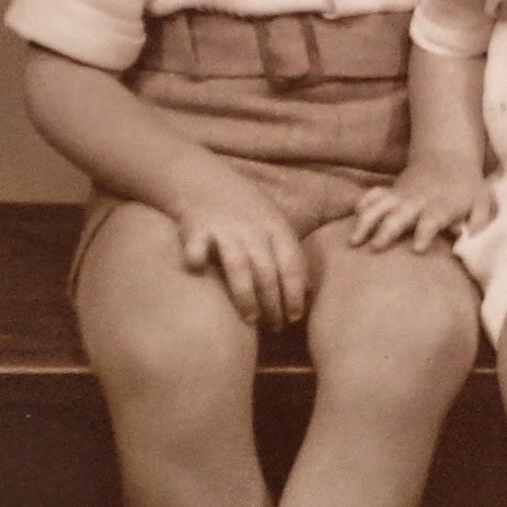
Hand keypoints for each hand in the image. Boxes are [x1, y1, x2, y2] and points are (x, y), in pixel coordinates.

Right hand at [175, 172, 307, 328]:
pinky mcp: (197, 228)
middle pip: (268, 271)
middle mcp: (253, 229)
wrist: (205, 180)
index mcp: (277, 228)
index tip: (294, 317)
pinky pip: (196, 247)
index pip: (292, 265)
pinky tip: (197, 271)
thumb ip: (289, 254)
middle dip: (274, 303)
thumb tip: (310, 291)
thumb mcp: (274, 224)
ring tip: (251, 320)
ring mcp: (225, 229)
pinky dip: (196, 259)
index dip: (295, 293)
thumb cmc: (246, 211)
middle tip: (275, 327)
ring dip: (246, 295)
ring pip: (239, 266)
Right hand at [349, 162, 493, 252]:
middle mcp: (418, 201)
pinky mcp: (392, 191)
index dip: (424, 234)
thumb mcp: (481, 204)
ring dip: (366, 222)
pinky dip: (363, 203)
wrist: (449, 154)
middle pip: (399, 216)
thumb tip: (469, 241)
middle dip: (386, 230)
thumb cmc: (467, 186)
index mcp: (441, 206)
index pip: (431, 221)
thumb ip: (477, 224)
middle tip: (374, 248)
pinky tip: (354, 217)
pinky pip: (373, 195)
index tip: (417, 249)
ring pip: (380, 206)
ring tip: (354, 241)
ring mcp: (402, 195)